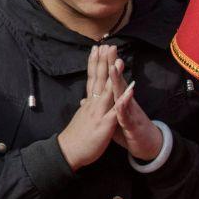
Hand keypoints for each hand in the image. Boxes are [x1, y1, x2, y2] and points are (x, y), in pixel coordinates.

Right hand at [57, 45, 121, 169]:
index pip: (91, 78)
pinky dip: (123, 98)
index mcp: (89, 103)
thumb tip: (83, 101)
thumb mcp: (80, 119)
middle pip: (98, 78)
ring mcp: (98, 112)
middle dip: (103, 61)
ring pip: (106, 90)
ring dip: (113, 74)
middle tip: (106, 45)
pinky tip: (130, 89)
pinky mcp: (104, 124)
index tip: (96, 49)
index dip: (94, 63)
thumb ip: (84, 108)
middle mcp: (93, 104)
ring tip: (118, 59)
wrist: (68, 153)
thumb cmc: (76, 137)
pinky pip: (116, 110)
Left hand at [107, 57, 163, 161]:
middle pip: (117, 80)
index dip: (104, 66)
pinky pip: (127, 114)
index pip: (109, 79)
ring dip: (119, 80)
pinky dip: (125, 106)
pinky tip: (124, 96)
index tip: (98, 50)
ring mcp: (129, 112)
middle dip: (113, 64)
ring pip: (123, 94)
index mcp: (117, 100)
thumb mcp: (111, 117)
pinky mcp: (132, 124)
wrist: (146, 146)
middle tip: (109, 47)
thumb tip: (85, 98)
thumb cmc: (128, 130)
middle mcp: (125, 102)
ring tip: (115, 65)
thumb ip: (101, 106)